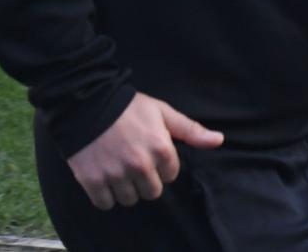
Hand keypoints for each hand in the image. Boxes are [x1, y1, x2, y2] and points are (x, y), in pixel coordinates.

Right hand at [66, 92, 223, 210]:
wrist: (87, 103)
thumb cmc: (129, 108)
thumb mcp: (163, 113)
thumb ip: (191, 130)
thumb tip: (219, 140)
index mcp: (161, 148)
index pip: (171, 175)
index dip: (162, 165)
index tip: (150, 152)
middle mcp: (140, 165)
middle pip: (152, 192)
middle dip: (146, 180)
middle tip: (134, 162)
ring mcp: (115, 174)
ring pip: (129, 199)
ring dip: (126, 188)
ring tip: (118, 168)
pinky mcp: (92, 181)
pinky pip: (105, 203)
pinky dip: (105, 195)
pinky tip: (104, 178)